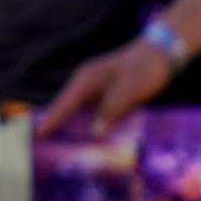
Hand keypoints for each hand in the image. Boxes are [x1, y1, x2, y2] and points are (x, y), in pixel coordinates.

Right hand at [41, 35, 177, 137]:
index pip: (63, 103)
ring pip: (80, 112)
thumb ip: (111, 110)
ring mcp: (97, 89)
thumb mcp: (128, 89)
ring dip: (74, 128)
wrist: (163, 51)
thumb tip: (95, 132)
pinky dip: (90, 124)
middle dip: (57, 126)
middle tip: (44, 146)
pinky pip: (93, 112)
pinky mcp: (107, 95)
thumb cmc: (144, 67)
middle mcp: (87, 85)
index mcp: (86, 80)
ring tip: (63, 148)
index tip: (37, 135)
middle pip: (66, 109)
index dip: (51, 120)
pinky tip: (91, 139)